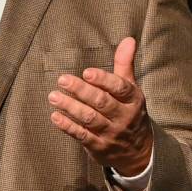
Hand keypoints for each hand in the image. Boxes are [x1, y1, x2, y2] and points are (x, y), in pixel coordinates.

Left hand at [48, 36, 151, 176]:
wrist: (138, 151)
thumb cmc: (129, 112)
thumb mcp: (131, 89)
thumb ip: (125, 65)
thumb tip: (128, 39)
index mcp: (133, 100)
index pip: (120, 88)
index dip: (103, 80)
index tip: (86, 72)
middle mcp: (124, 117)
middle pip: (102, 102)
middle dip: (81, 91)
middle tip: (62, 80)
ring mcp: (112, 133)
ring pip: (90, 119)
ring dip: (70, 107)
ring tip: (53, 96)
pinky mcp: (99, 147)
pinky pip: (82, 136)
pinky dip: (68, 126)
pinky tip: (55, 116)